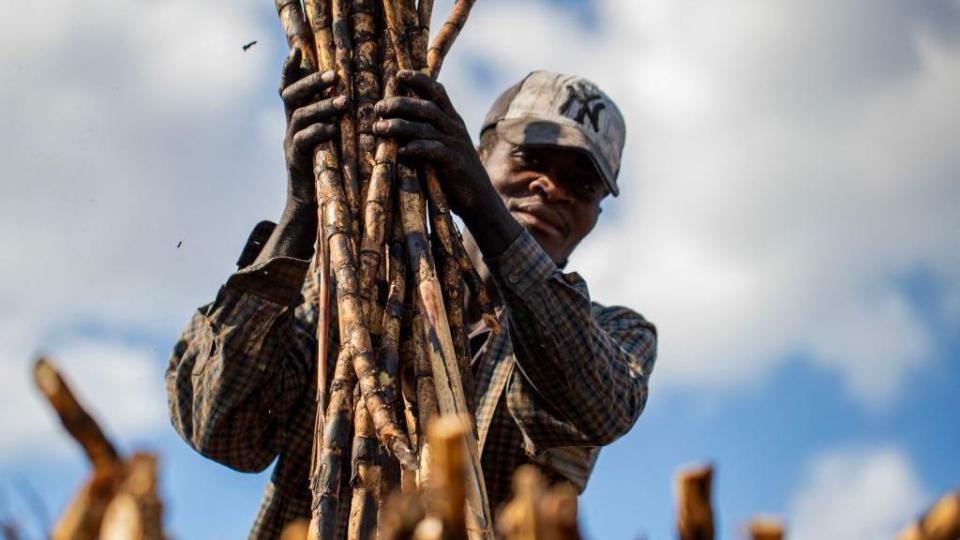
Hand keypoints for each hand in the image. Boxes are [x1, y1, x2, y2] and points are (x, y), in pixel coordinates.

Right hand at [279, 46, 347, 209]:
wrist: (311, 204)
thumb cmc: (330, 167)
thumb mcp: (333, 138)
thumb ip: (336, 116)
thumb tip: (358, 92)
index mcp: (298, 118)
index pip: (288, 87)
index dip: (290, 68)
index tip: (297, 48)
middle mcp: (291, 127)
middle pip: (290, 95)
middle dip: (311, 82)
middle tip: (335, 75)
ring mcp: (291, 144)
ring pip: (299, 116)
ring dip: (322, 105)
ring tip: (344, 101)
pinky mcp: (297, 162)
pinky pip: (303, 142)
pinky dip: (318, 132)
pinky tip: (332, 129)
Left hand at [373, 70, 500, 222]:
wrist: (479, 200)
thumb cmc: (453, 174)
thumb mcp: (440, 149)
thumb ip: (424, 135)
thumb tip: (393, 126)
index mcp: (452, 120)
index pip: (437, 91)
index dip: (419, 79)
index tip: (398, 74)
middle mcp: (455, 127)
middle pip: (426, 106)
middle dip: (400, 103)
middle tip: (378, 107)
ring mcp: (456, 144)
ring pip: (425, 126)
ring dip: (400, 126)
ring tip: (379, 129)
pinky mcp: (455, 162)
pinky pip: (433, 149)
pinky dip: (415, 148)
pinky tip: (400, 151)